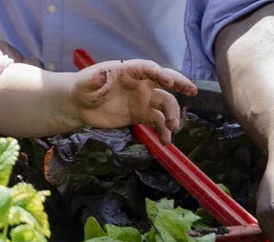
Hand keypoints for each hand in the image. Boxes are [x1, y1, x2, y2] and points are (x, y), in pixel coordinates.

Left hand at [71, 60, 197, 143]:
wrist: (81, 105)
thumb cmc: (83, 88)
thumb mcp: (84, 84)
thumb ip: (92, 80)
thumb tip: (98, 76)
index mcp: (129, 70)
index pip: (148, 68)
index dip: (159, 73)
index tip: (168, 81)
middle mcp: (141, 83)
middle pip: (165, 81)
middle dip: (180, 84)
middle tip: (193, 91)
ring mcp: (143, 99)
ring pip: (165, 104)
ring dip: (172, 115)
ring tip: (173, 128)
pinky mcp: (141, 115)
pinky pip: (157, 122)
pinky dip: (163, 132)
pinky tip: (165, 142)